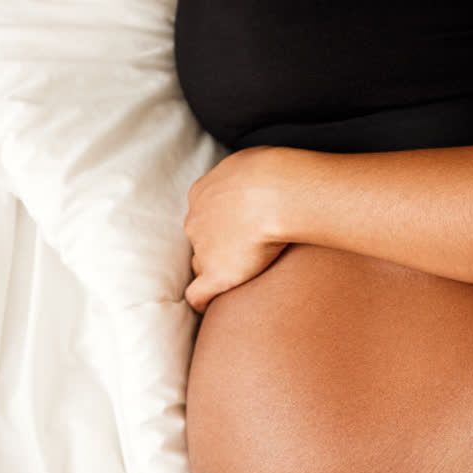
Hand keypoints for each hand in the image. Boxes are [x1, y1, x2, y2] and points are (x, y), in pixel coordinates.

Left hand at [183, 145, 295, 312]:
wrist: (275, 193)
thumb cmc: (274, 174)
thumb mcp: (257, 162)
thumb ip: (252, 173)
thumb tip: (267, 176)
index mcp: (203, 193)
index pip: (203, 214)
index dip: (218, 225)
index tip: (234, 230)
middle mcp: (196, 221)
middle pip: (199, 239)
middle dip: (213, 246)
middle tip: (237, 253)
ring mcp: (203, 249)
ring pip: (200, 264)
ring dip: (212, 270)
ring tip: (231, 280)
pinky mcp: (215, 274)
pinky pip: (197, 295)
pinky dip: (200, 302)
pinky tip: (206, 309)